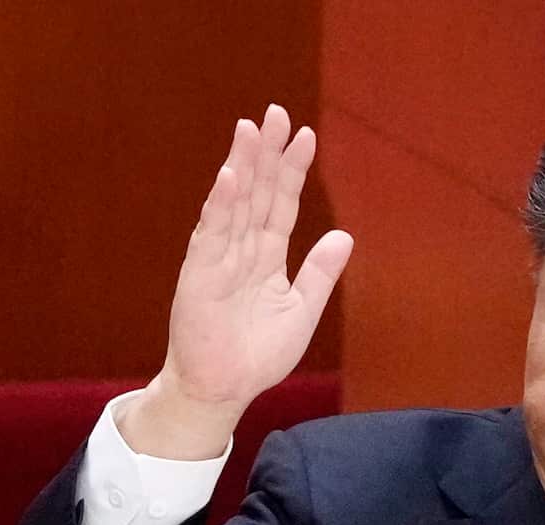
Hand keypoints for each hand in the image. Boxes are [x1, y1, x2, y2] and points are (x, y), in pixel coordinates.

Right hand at [161, 104, 352, 414]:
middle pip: (257, 192)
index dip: (292, 170)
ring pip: (234, 203)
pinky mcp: (199, 275)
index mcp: (267, 256)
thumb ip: (320, 273)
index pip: (281, 203)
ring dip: (242, 166)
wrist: (224, 389)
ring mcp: (219, 259)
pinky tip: (230, 177)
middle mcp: (242, 249)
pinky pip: (211, 234)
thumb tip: (345, 237)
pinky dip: (220, 206)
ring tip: (251, 130)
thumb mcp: (302, 310)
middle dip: (267, 153)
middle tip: (277, 113)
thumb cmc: (258, 354)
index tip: (306, 135)